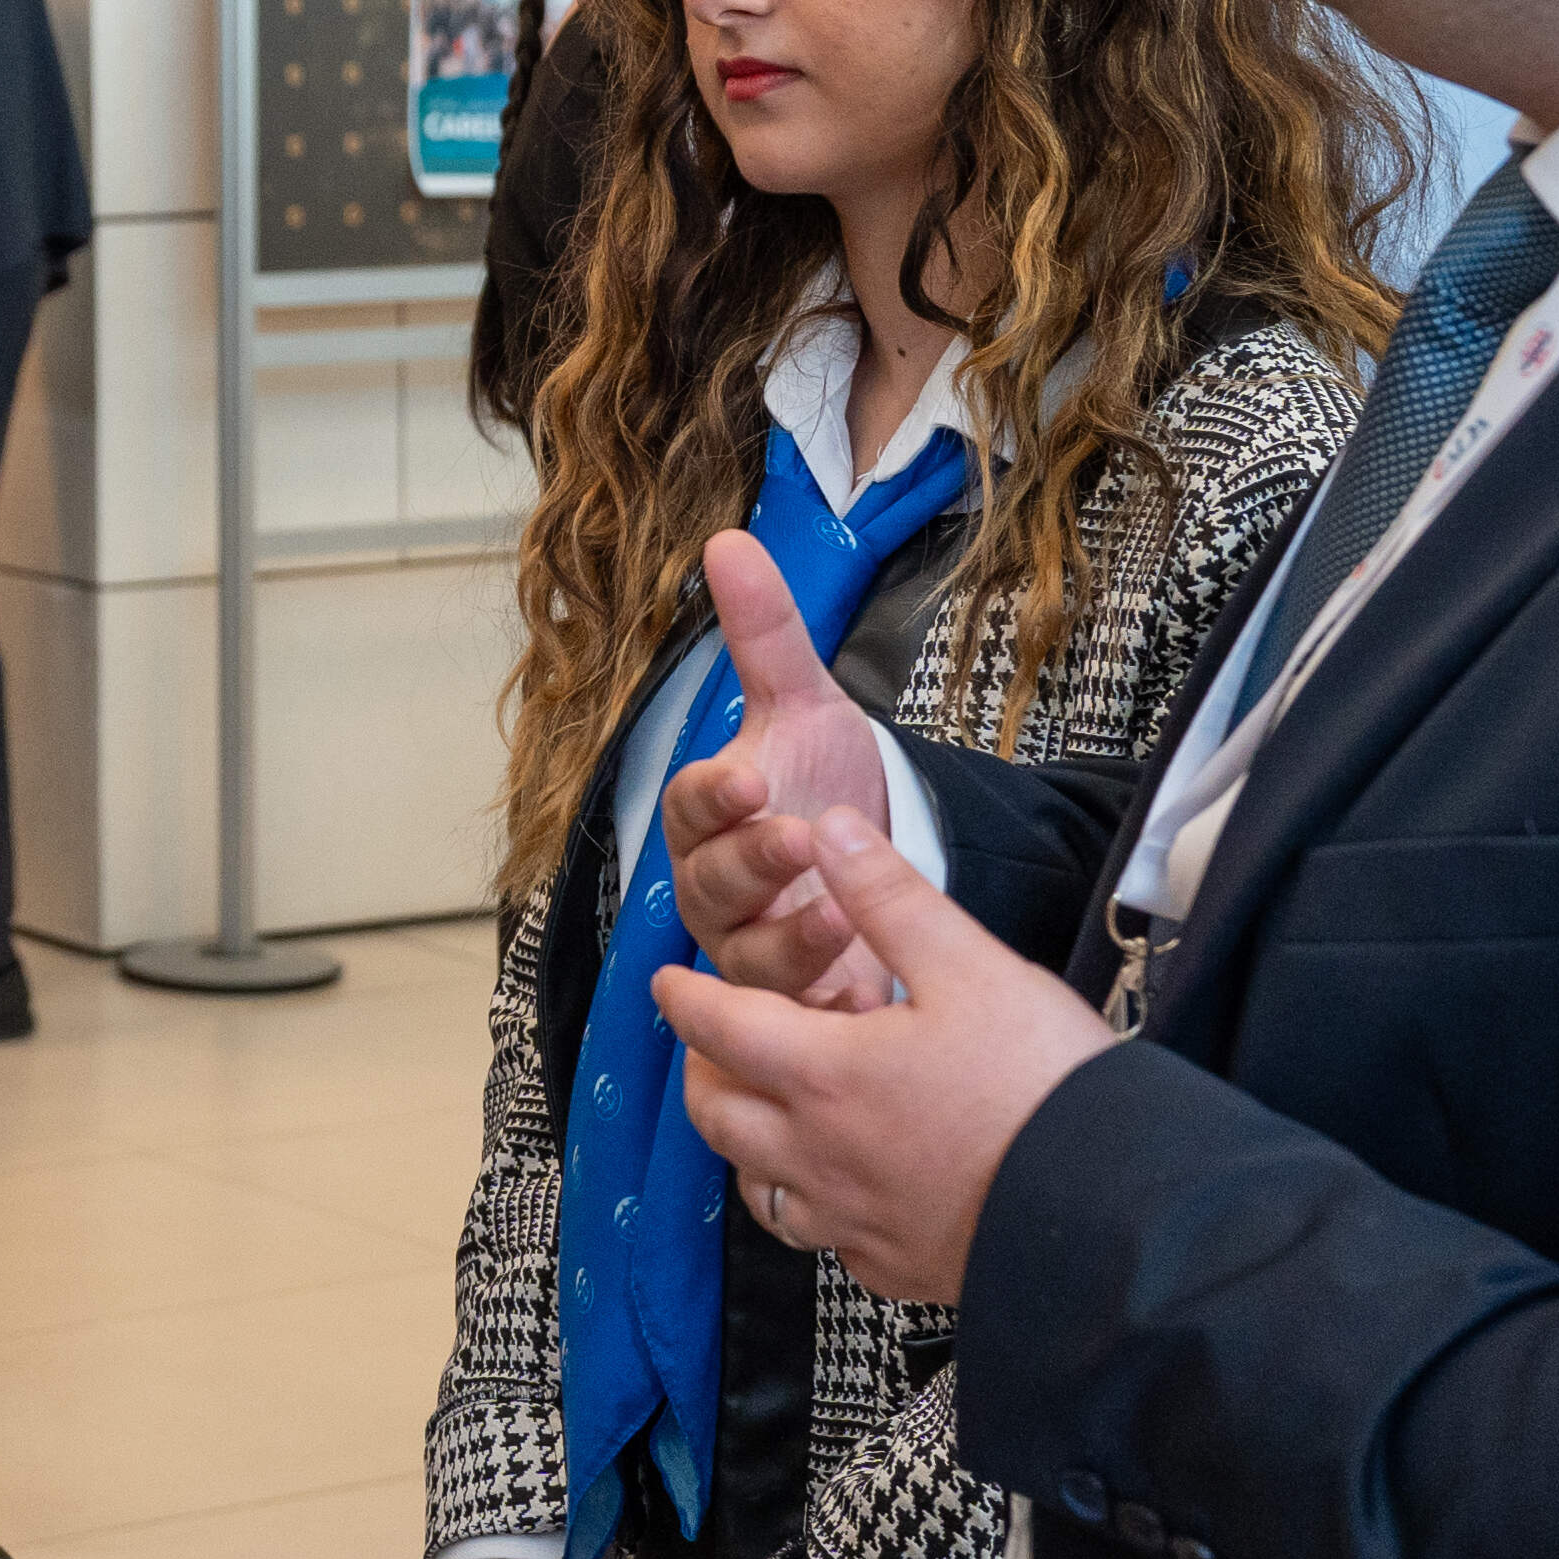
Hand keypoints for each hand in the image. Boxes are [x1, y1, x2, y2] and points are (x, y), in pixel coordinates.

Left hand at [651, 805, 1111, 1310]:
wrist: (1115, 1215)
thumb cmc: (1044, 1086)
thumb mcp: (972, 968)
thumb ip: (892, 899)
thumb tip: (831, 831)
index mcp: (825, 1073)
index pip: (720, 1028)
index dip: (685, 998)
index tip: (667, 982)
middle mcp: (819, 1156)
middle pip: (718, 1116)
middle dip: (701, 1073)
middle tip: (713, 1046)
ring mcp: (853, 1223)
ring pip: (759, 1187)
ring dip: (747, 1146)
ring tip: (766, 1115)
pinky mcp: (895, 1268)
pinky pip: (824, 1239)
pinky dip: (813, 1206)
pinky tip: (843, 1189)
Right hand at [658, 536, 909, 1006]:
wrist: (871, 862)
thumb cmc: (820, 782)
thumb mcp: (804, 705)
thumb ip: (765, 633)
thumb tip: (729, 541)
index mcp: (709, 816)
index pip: (687, 805)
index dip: (710, 796)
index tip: (745, 777)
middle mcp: (716, 888)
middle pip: (709, 885)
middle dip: (750, 862)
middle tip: (795, 837)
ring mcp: (752, 949)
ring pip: (745, 960)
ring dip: (787, 942)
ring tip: (837, 921)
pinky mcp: (797, 1003)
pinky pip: (795, 1017)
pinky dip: (824, 1008)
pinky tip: (862, 995)